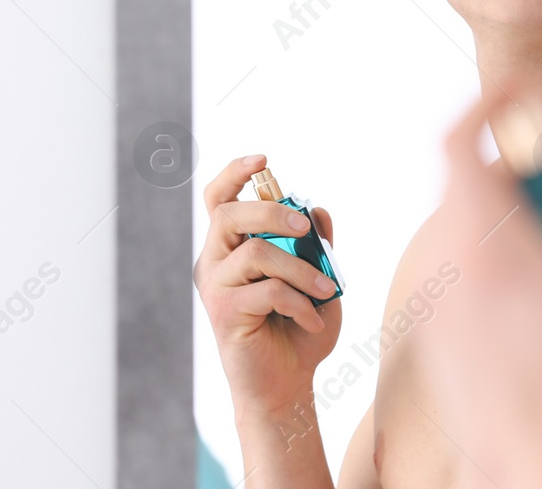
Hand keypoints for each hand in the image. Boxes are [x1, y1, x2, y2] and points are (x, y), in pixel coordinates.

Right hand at [193, 154, 343, 418]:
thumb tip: (317, 209)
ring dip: (302, 269)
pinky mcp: (224, 313)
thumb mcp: (318, 277)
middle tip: (306, 230)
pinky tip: (313, 318)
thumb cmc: (299, 327)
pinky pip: (268, 291)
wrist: (288, 382)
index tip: (263, 159)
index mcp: (232, 246)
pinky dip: (301, 302)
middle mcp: (215, 262)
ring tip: (326, 289)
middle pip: (229, 215)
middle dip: (271, 213)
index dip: (234, 173)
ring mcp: (215, 288)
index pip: (218, 199)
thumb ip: (315, 244)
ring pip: (257, 253)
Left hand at [413, 89, 541, 488]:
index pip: (457, 152)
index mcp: (494, 266)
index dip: (482, 105)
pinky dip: (506, 282)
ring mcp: (445, 338)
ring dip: (516, 235)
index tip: (516, 89)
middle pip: (469, 200)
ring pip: (467, 249)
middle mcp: (453, 296)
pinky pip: (469, 296)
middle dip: (524, 184)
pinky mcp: (449, 372)